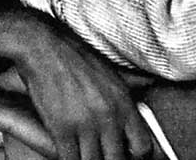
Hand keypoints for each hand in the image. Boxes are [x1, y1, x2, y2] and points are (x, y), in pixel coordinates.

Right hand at [0, 8, 152, 159]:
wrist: (43, 47)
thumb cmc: (75, 57)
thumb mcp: (110, 71)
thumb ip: (134, 83)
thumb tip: (152, 83)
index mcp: (123, 103)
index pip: (142, 146)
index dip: (134, 155)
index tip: (125, 153)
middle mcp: (108, 116)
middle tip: (102, 154)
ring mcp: (85, 124)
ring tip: (85, 153)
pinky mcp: (61, 129)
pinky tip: (68, 154)